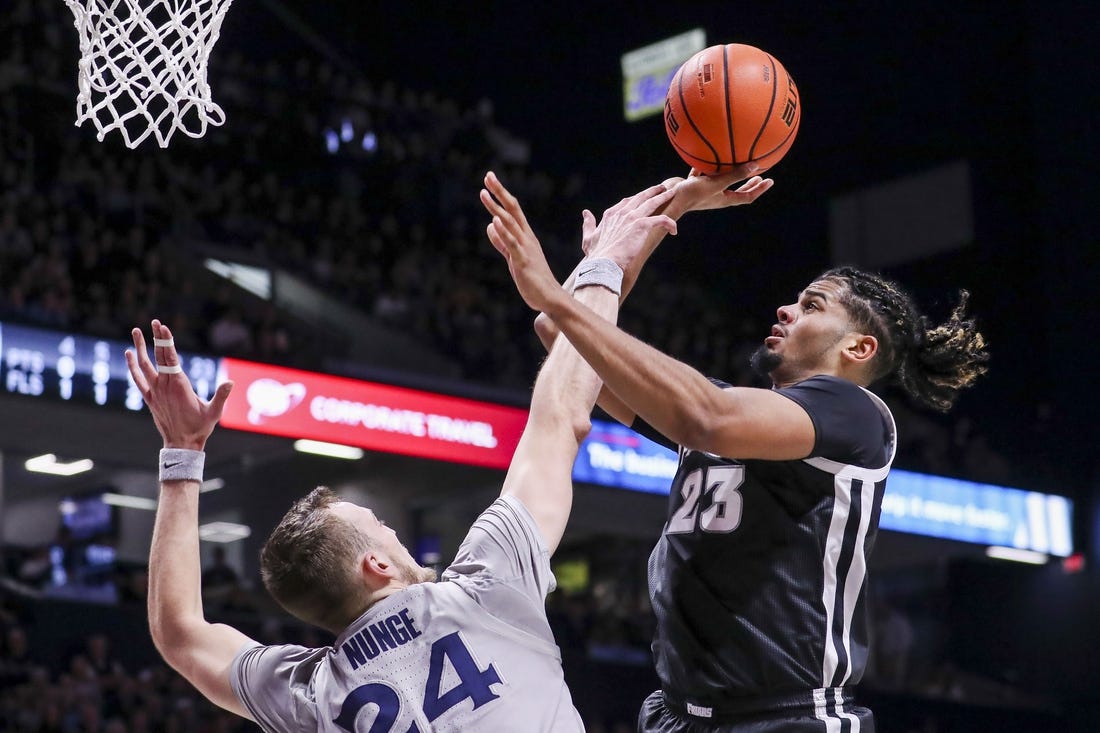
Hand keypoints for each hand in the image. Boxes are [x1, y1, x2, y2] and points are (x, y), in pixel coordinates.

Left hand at [125, 320, 232, 450]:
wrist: (181, 444)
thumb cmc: (200, 428)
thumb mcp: (214, 412)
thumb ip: (221, 396)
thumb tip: (230, 382)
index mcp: (179, 386)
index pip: (170, 358)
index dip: (166, 342)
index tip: (163, 327)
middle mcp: (164, 386)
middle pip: (159, 357)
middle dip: (157, 338)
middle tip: (155, 322)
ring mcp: (155, 392)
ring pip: (144, 365)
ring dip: (140, 347)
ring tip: (136, 331)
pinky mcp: (150, 398)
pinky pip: (138, 379)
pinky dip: (132, 366)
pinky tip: (129, 354)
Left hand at [480, 171, 567, 312]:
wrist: (549, 297)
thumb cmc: (532, 278)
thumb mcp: (512, 257)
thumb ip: (501, 242)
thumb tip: (490, 225)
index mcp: (525, 236)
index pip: (513, 210)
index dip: (501, 195)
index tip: (489, 181)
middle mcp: (526, 237)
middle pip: (512, 209)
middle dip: (499, 192)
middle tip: (488, 175)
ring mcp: (525, 248)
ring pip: (510, 223)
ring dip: (496, 207)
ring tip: (483, 193)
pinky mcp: (522, 261)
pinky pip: (512, 243)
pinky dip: (503, 231)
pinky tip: (494, 220)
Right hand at [579, 183, 676, 271]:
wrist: (603, 263)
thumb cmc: (596, 255)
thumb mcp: (589, 237)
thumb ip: (588, 224)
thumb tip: (585, 213)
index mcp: (611, 214)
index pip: (626, 201)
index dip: (636, 198)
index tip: (643, 197)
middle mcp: (622, 212)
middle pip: (641, 197)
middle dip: (652, 191)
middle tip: (662, 188)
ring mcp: (632, 217)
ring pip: (652, 202)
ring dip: (663, 197)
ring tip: (671, 193)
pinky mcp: (642, 225)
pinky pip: (661, 220)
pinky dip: (669, 223)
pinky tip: (674, 229)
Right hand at [667, 163, 773, 214]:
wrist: (669, 198)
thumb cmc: (693, 194)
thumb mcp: (717, 183)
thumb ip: (735, 175)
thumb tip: (756, 165)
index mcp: (725, 200)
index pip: (747, 197)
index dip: (759, 190)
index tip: (769, 181)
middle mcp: (717, 196)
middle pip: (737, 191)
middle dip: (749, 183)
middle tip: (759, 175)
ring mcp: (705, 191)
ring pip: (720, 181)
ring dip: (729, 174)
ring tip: (736, 163)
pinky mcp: (694, 185)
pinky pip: (703, 174)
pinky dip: (706, 166)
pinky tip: (705, 155)